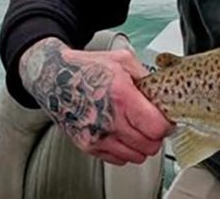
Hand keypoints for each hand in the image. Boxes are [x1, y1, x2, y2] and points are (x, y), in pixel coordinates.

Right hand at [19, 37, 173, 164]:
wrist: (53, 78)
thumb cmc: (86, 68)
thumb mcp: (123, 60)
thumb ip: (147, 77)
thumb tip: (163, 93)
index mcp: (121, 96)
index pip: (156, 127)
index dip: (166, 124)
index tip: (165, 118)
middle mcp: (108, 120)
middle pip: (149, 145)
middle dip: (156, 135)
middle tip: (151, 122)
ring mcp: (96, 136)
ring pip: (136, 156)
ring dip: (141, 144)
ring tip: (136, 127)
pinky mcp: (87, 146)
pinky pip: (119, 159)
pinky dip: (125, 149)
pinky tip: (122, 132)